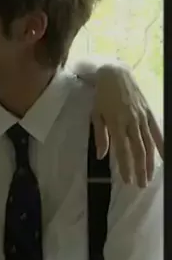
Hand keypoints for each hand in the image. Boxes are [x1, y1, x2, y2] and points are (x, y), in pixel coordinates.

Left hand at [91, 64, 162, 186]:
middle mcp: (131, 122)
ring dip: (150, 162)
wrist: (115, 74)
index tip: (126, 180)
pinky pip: (157, 131)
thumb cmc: (101, 96)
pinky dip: (161, 144)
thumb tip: (101, 155)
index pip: (122, 150)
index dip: (125, 167)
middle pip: (138, 150)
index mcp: (116, 124)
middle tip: (140, 184)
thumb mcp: (95, 115)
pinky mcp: (149, 112)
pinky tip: (164, 156)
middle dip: (139, 169)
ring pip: (148, 144)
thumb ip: (100, 136)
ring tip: (149, 176)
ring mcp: (142, 117)